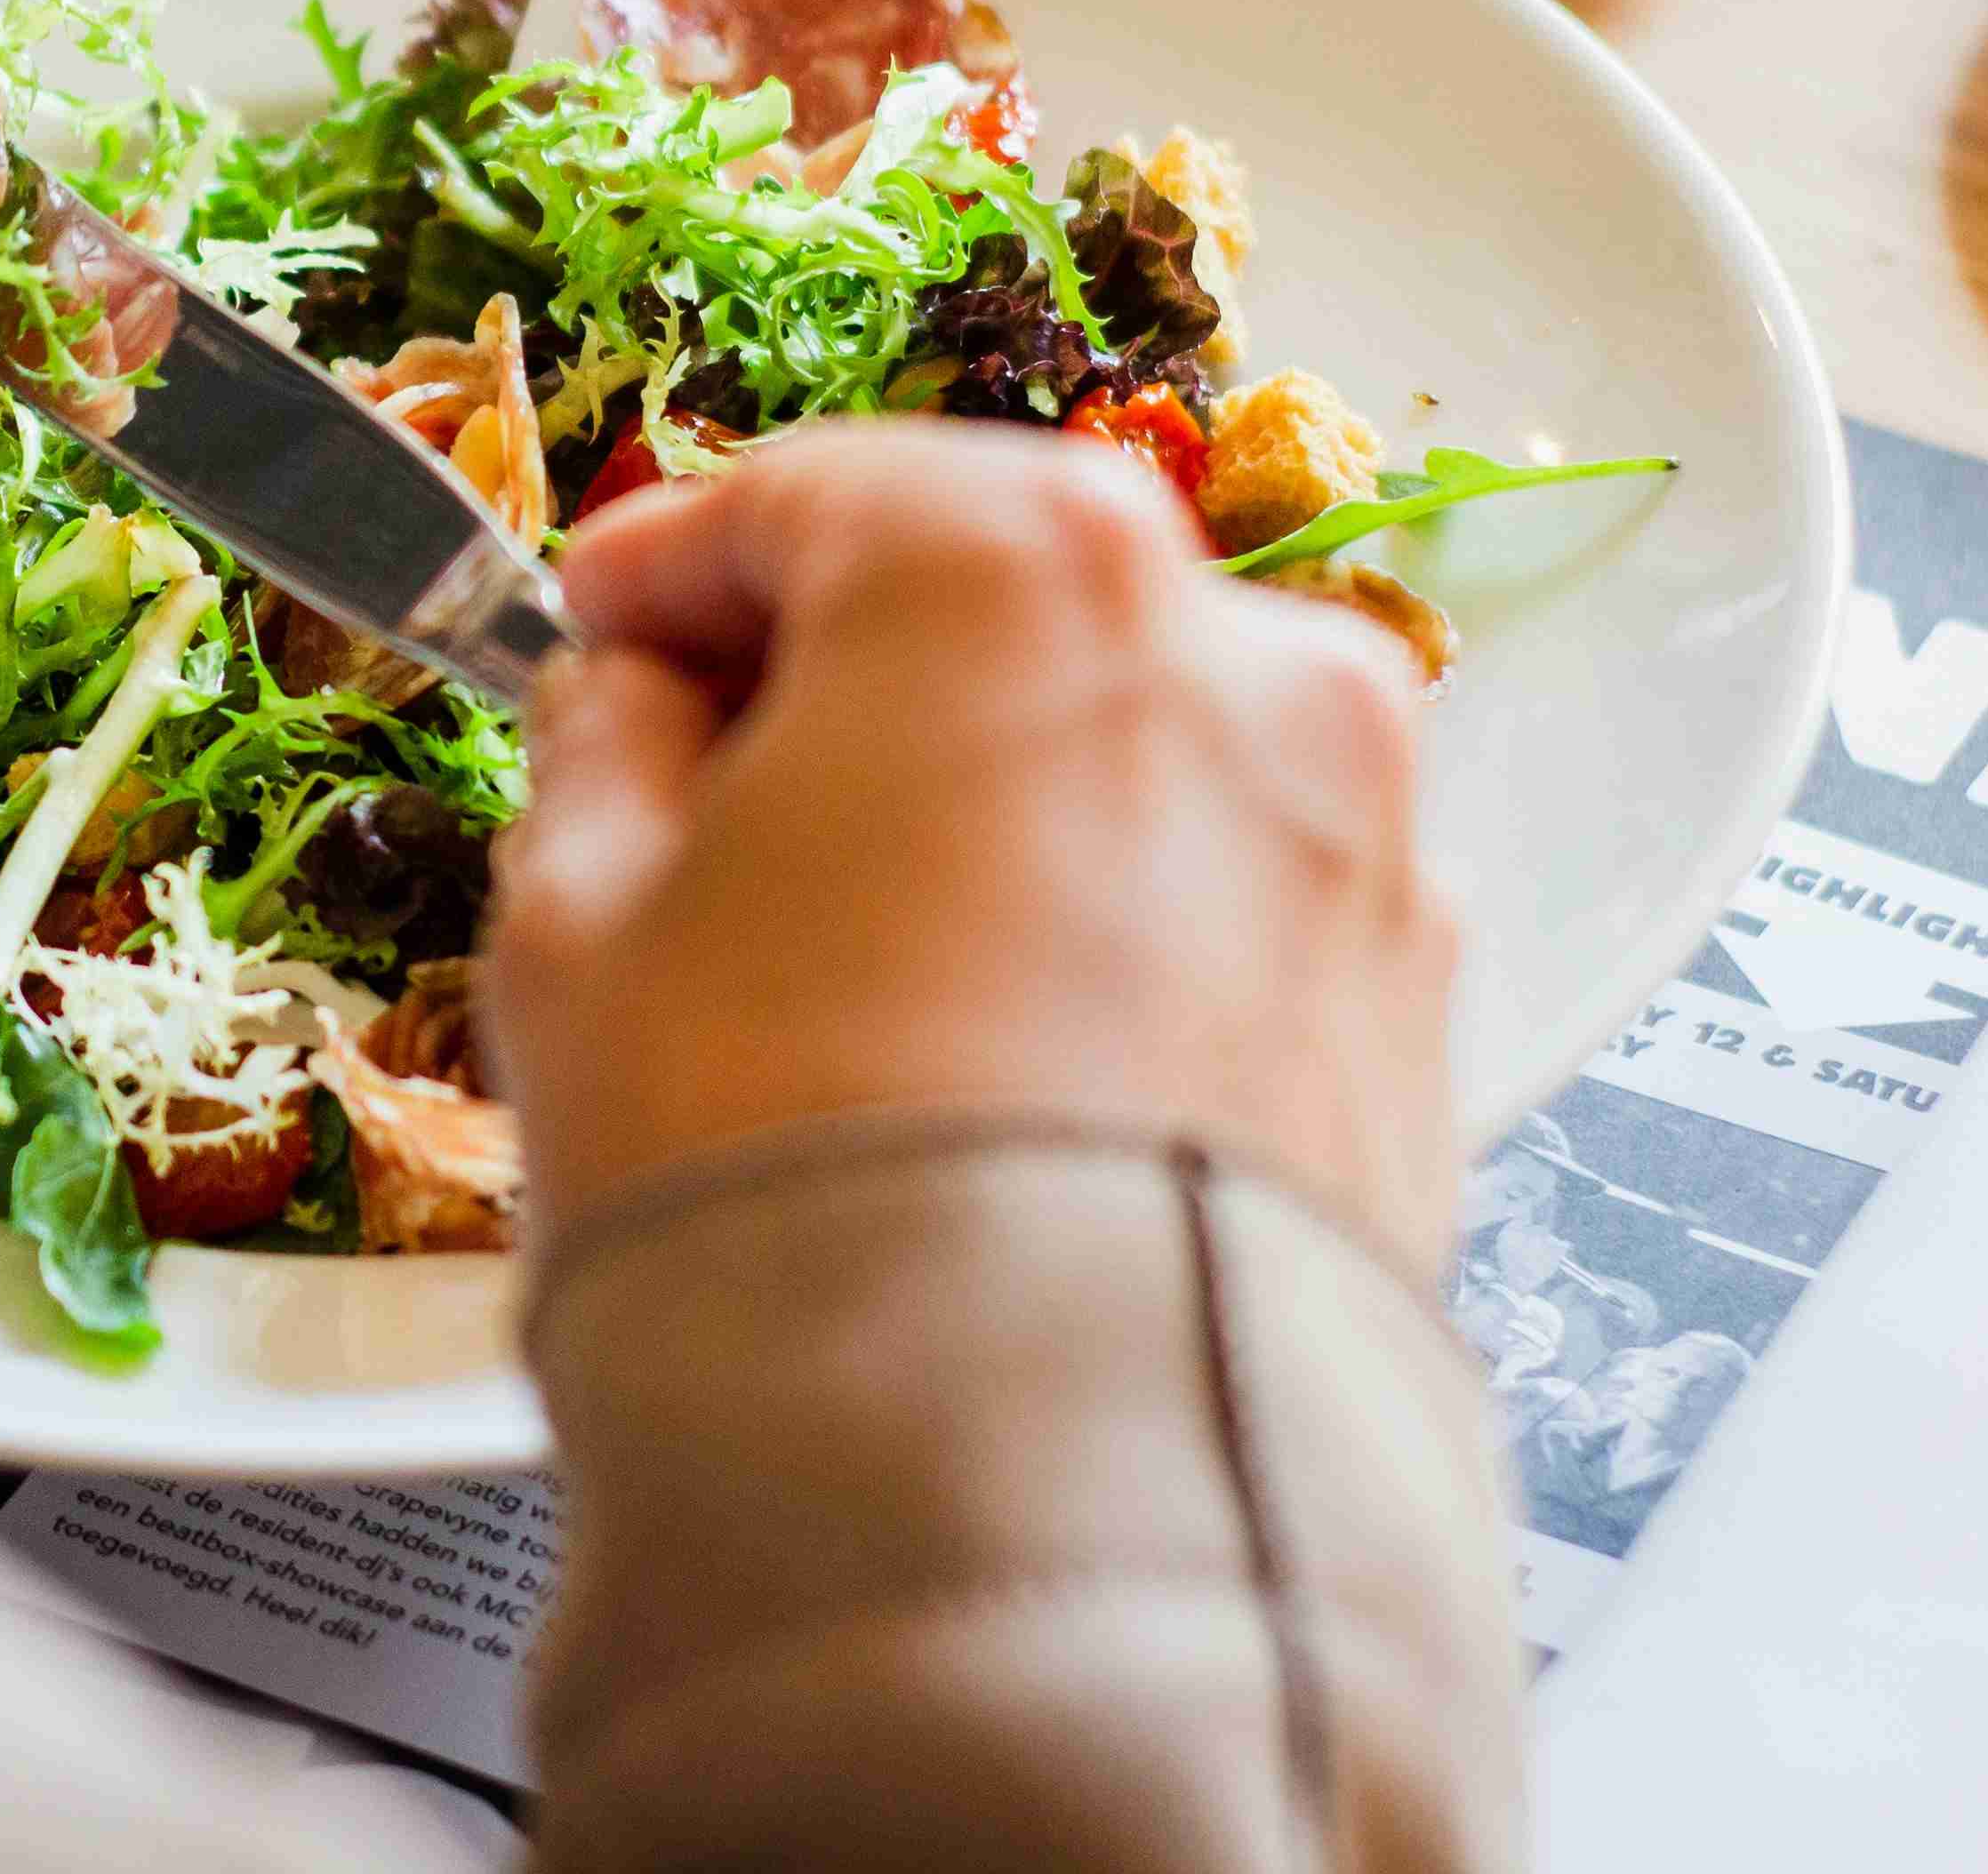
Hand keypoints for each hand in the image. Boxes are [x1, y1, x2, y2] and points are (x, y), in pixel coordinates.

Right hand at [495, 419, 1458, 1264]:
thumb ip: (602, 745)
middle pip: (990, 601)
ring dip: (991, 807)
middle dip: (844, 683)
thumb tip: (639, 705)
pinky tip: (986, 1061)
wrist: (1026, 1493)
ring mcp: (1353, 834)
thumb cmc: (789, 1182)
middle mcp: (1234, 655)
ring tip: (851, 969)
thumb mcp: (576, 920)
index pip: (802, 494)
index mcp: (1013, 566)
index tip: (601, 631)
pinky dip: (1111, 935)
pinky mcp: (1410, 1006)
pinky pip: (1220, 905)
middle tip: (705, 797)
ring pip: (1122, 753)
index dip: (668, 569)